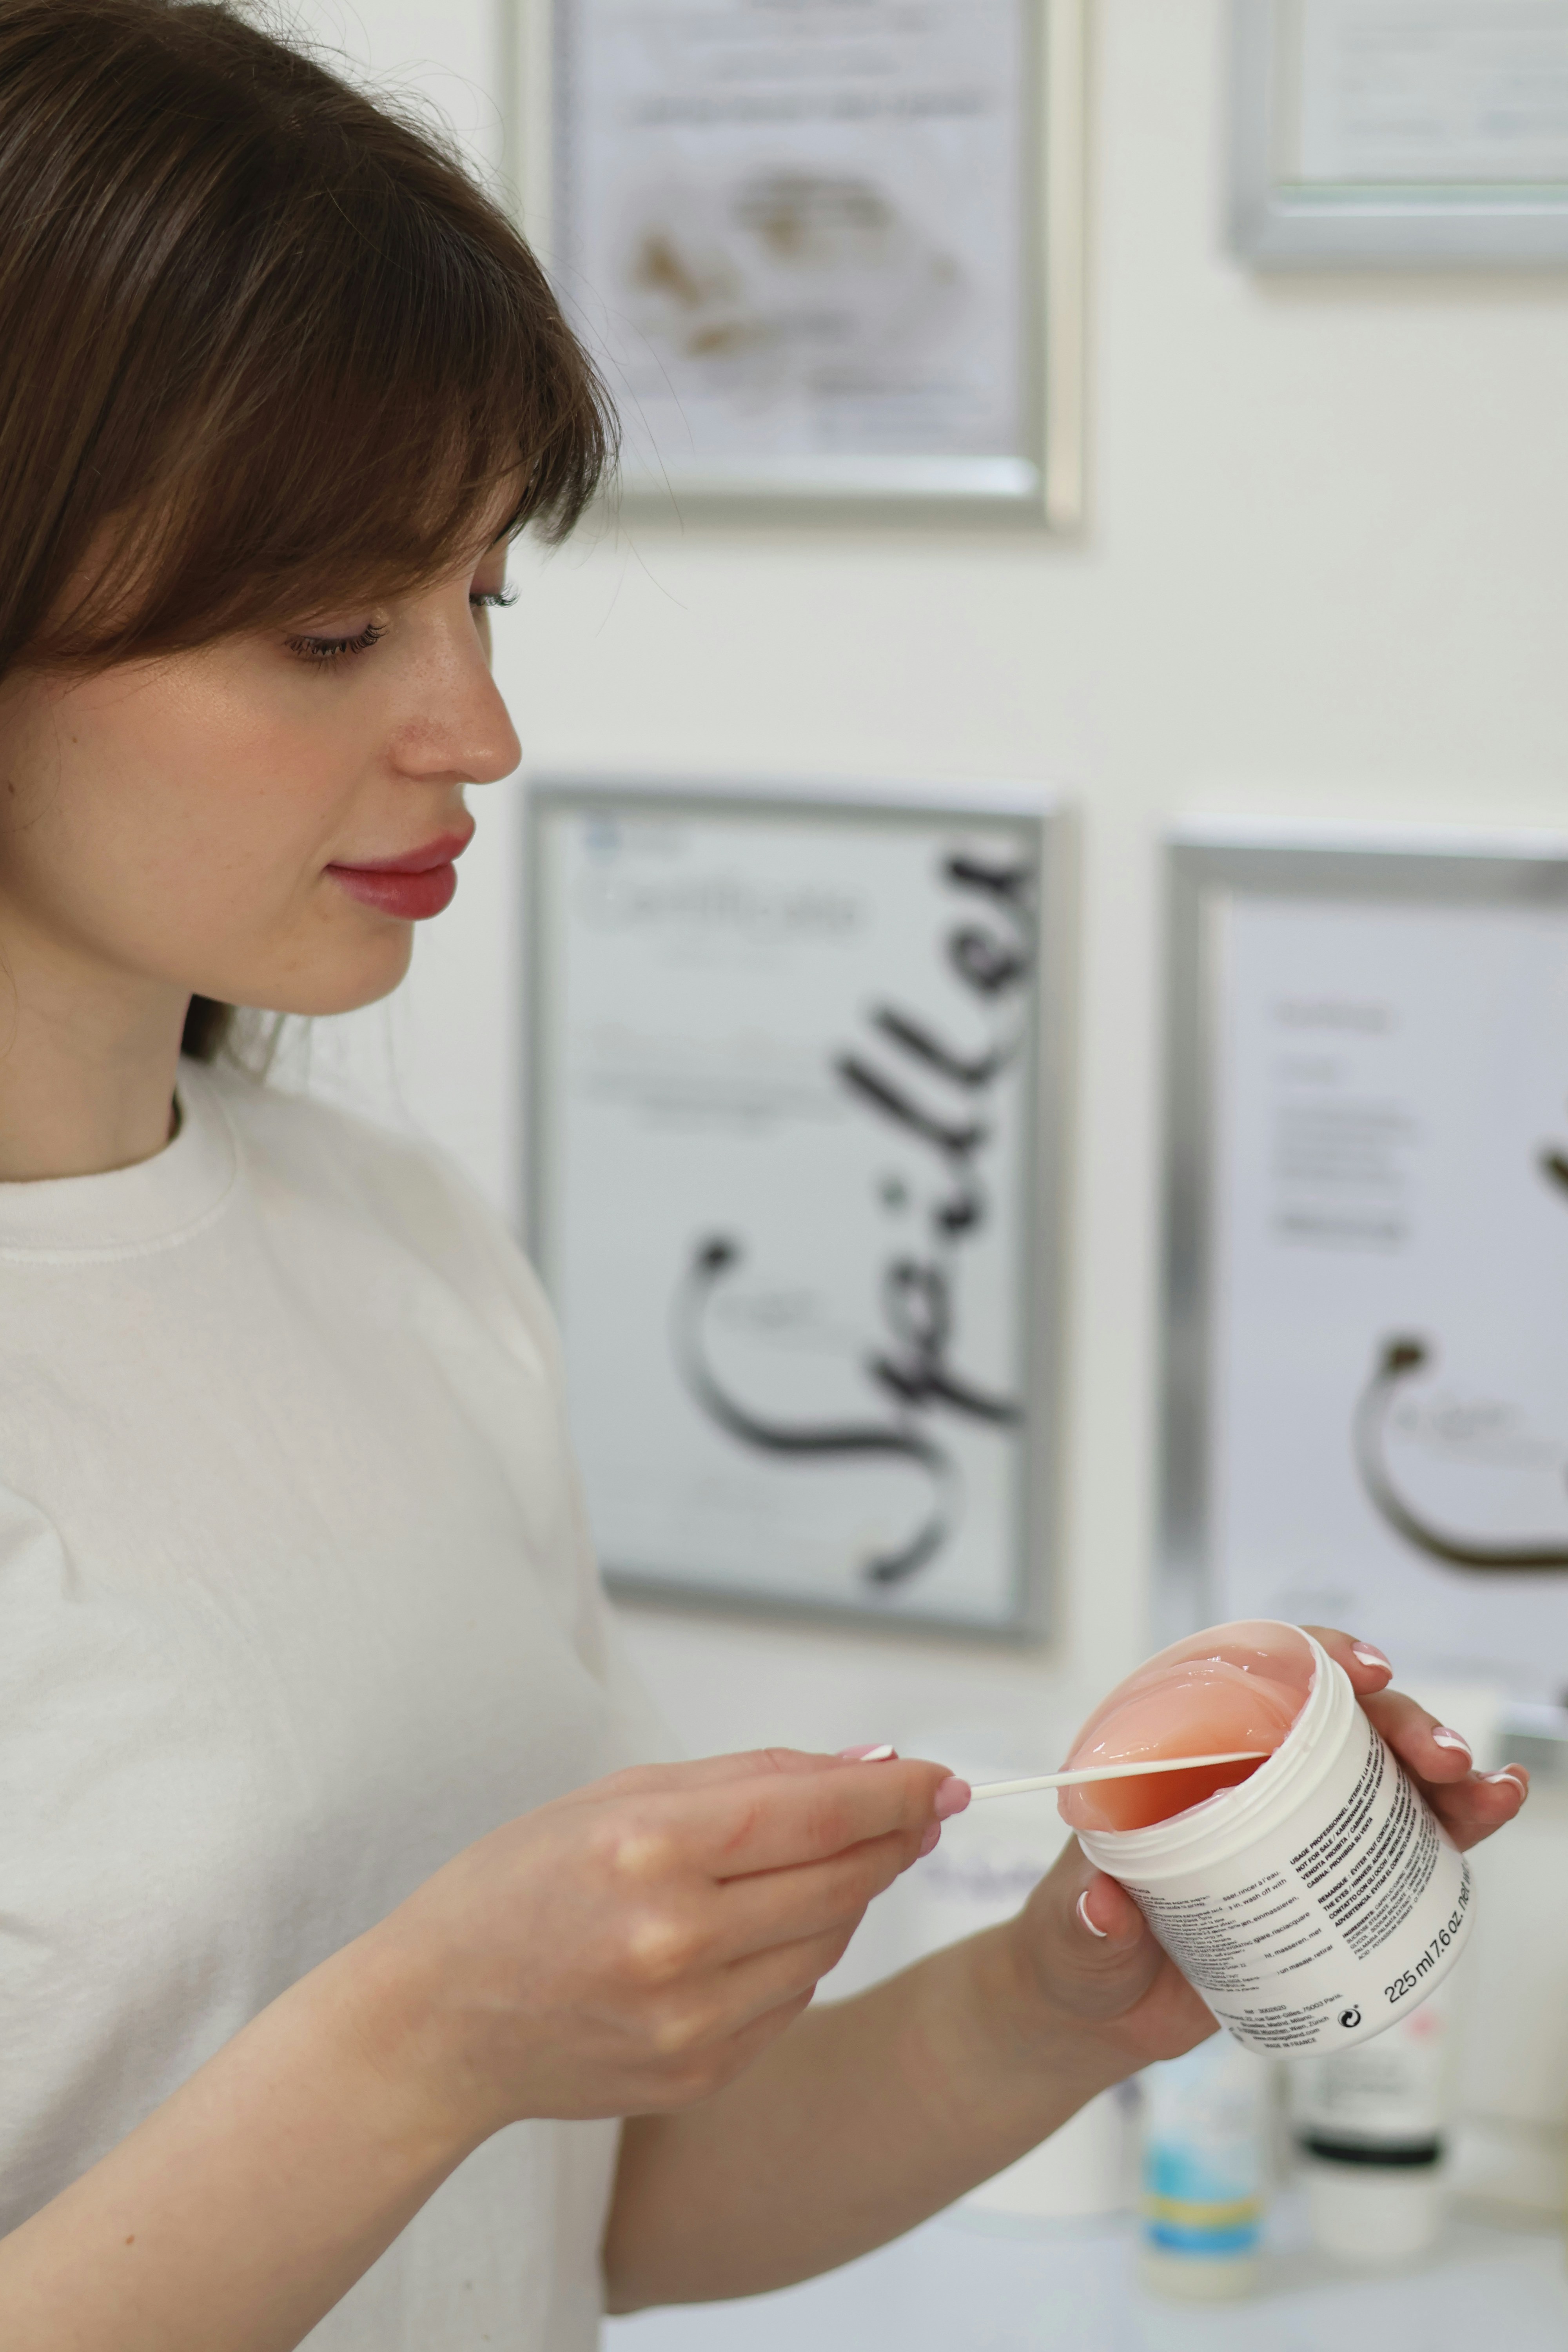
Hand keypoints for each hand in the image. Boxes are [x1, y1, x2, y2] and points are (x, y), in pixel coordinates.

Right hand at [356, 1748, 948, 2146]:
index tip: (940, 1776)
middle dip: (892, 1836)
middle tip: (917, 1809)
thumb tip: (867, 1765)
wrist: (438, 2023)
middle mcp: (674, 1940)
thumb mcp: (616, 1798)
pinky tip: (758, 1930)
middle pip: (840, 1878)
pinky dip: (797, 1954)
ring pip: (828, 1939)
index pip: (815, 1813)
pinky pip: (792, 1998)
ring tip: (821, 1862)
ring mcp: (689, 2021)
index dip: (893, 1791)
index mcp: (648, 1849)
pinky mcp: (699, 2074)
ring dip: (845, 1893)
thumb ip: (749, 1779)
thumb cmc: (517, 1888)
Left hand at [997, 1627, 1529, 2074]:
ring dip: (1441, 1774)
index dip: (1312, 1661)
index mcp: (1177, 1752)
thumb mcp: (1067, 1932)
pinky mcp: (1321, 1881)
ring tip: (1489, 1789)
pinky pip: (1394, 1840)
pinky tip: (1490, 1812)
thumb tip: (1103, 1903)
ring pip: (1380, 1775)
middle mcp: (1243, 1772)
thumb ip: (1081, 1920)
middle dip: (1397, 1724)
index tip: (1358, 1672)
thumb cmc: (1071, 1947)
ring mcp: (1289, 1824)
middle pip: (1334, 1722)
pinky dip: (1448, 1824)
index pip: (1252, 1676)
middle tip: (1442, 1756)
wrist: (1095, 2012)